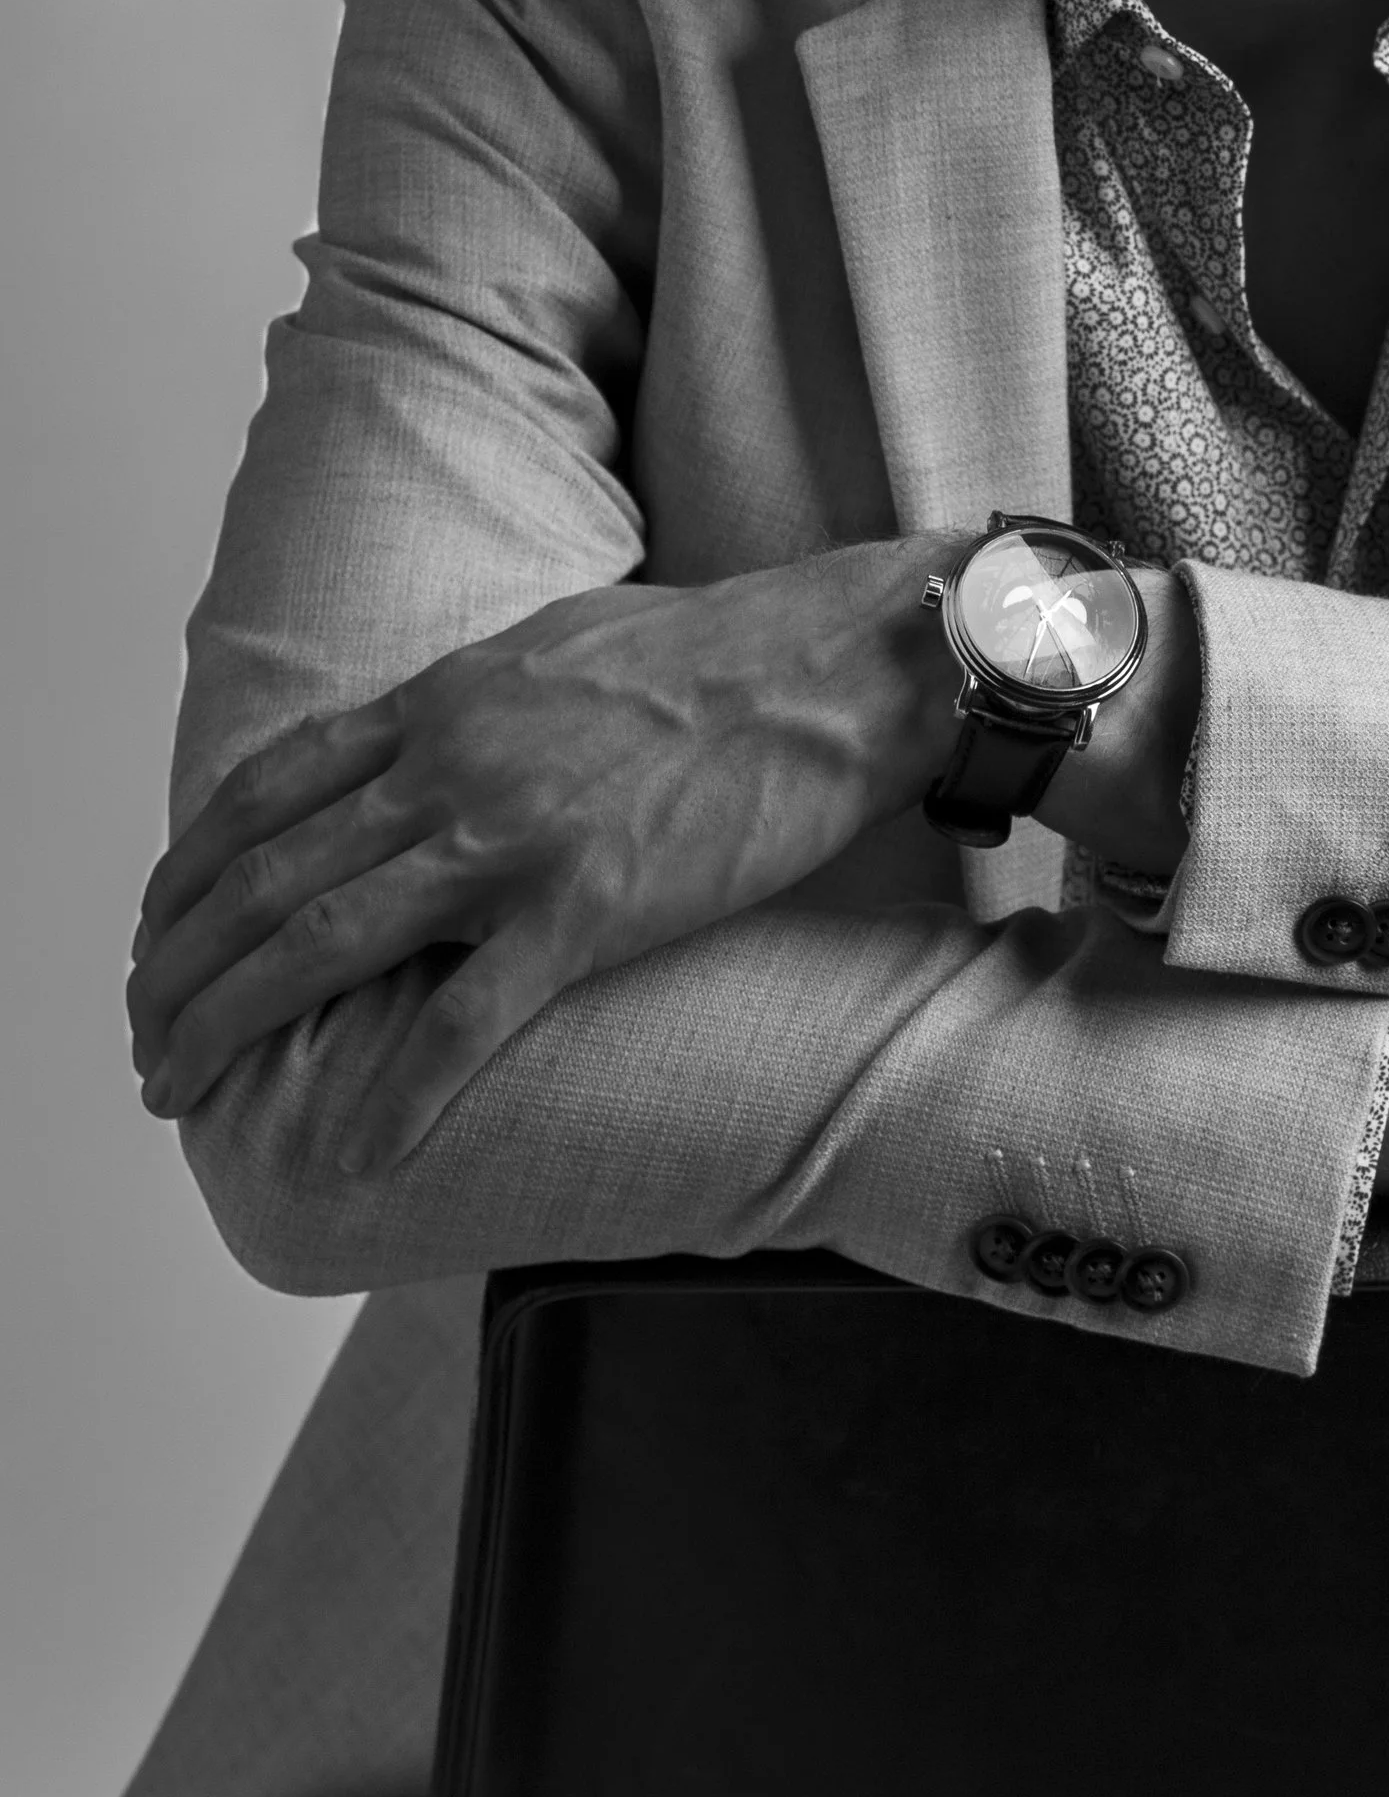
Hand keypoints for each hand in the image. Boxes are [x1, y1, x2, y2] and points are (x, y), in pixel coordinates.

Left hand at [127, 539, 965, 1171]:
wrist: (834, 663)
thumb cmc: (718, 649)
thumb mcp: (557, 643)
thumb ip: (474, 698)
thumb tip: (423, 738)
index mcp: (441, 703)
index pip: (264, 794)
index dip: (188, 875)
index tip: (157, 935)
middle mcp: (450, 766)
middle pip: (266, 880)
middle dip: (180, 972)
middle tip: (147, 1041)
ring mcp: (511, 840)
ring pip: (326, 945)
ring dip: (234, 1027)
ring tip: (184, 1091)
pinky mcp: (588, 908)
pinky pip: (466, 1020)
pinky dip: (396, 1094)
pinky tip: (355, 1154)